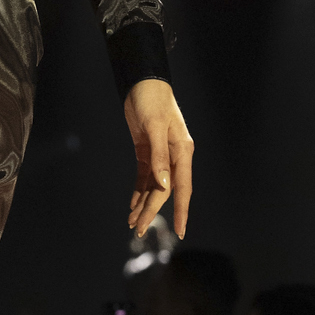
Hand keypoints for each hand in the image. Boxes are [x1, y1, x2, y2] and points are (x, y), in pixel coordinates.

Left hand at [124, 79, 192, 238]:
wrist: (142, 83)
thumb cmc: (152, 100)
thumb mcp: (154, 127)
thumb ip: (160, 157)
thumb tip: (164, 185)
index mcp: (183, 151)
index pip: (182, 188)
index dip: (180, 211)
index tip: (179, 231)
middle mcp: (175, 156)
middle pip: (164, 191)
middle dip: (152, 212)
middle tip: (138, 231)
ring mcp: (161, 155)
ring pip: (153, 187)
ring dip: (143, 205)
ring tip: (132, 224)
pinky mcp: (147, 151)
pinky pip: (144, 177)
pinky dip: (138, 192)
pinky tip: (132, 206)